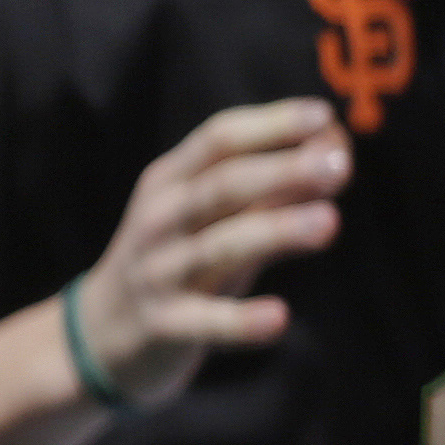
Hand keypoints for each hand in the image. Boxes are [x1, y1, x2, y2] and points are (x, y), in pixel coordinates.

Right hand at [72, 100, 346, 407]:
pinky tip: (279, 317)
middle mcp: (160, 218)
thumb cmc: (178, 257)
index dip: (269, 125)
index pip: (219, 141)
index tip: (323, 114)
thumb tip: (335, 150)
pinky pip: (204, 321)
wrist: (104, 329)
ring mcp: (158, 272)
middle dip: (281, 171)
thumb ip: (268, 188)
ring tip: (329, 220)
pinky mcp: (163, 325)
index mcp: (172, 181)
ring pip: (216, 247)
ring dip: (275, 231)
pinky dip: (240, 321)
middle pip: (221, 187)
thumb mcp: (213, 216)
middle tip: (340, 165)